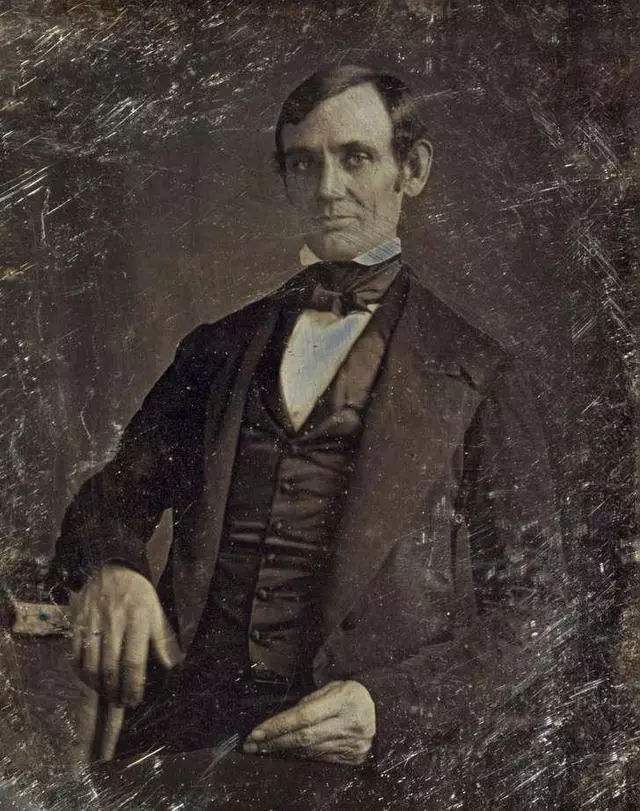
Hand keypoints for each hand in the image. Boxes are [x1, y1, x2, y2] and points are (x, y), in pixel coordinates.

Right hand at [71, 563, 182, 706]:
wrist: (113, 567)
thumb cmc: (139, 593)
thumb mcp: (156, 611)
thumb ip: (162, 639)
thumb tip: (170, 665)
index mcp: (138, 619)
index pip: (134, 661)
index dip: (134, 686)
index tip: (135, 700)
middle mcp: (114, 622)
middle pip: (111, 667)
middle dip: (116, 691)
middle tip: (121, 703)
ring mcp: (93, 623)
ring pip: (91, 665)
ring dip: (98, 686)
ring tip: (107, 695)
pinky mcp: (77, 623)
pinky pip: (75, 655)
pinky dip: (81, 673)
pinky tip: (90, 680)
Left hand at [243, 680, 374, 764]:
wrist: (384, 710)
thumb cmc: (352, 694)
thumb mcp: (332, 688)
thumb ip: (309, 702)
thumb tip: (282, 721)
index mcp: (344, 700)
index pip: (304, 716)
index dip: (278, 725)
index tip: (256, 731)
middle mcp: (349, 724)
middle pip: (304, 737)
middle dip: (275, 741)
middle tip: (252, 744)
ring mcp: (352, 744)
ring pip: (310, 750)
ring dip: (283, 751)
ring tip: (264, 748)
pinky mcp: (352, 758)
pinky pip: (320, 758)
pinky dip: (300, 755)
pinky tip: (286, 752)